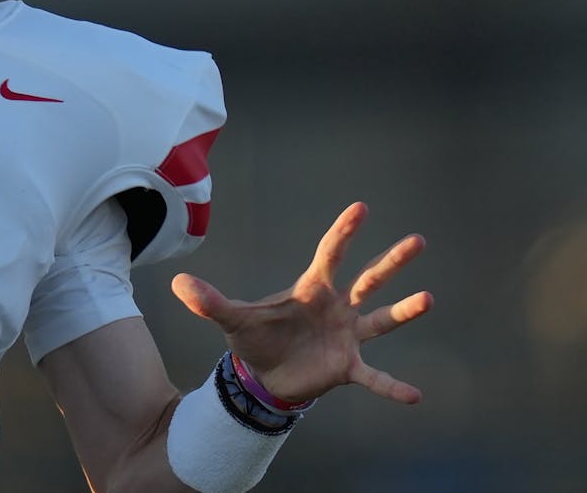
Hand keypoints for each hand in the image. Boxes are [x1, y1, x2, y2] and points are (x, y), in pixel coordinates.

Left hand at [171, 201, 431, 405]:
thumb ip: (208, 302)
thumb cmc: (255, 337)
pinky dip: (392, 387)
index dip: (343, 232)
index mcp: (311, 288)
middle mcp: (336, 307)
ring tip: (427, 299)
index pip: (330, 253)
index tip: (361, 207)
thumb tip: (176, 283)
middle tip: (418, 240)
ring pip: (382, 319)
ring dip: (404, 311)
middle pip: (369, 279)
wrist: (264, 376)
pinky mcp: (347, 366)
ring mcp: (346, 336)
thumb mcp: (231, 318)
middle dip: (391, 261)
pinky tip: (415, 395)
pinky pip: (375, 377)